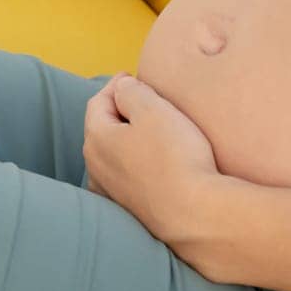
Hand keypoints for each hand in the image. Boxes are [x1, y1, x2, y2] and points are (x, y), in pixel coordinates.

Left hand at [81, 72, 223, 263]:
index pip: (98, 102)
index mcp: (96, 139)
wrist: (194, 214)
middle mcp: (95, 168)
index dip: (115, 85)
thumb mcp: (153, 109)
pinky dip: (133, 163)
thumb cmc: (175, 158)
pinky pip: (124, 177)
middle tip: (141, 98)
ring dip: (125, 139)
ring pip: (112, 154)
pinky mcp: (129, 210)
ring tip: (147, 130)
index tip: (131, 76)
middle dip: (119, 110)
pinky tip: (148, 163)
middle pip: (102, 128)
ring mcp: (110, 193)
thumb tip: (122, 88)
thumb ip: (131, 91)